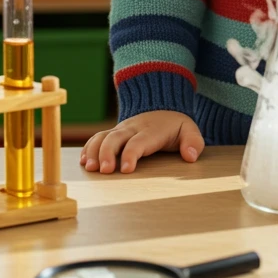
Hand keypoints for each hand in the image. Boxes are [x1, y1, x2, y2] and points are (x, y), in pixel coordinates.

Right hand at [80, 111, 204, 173]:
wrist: (162, 107)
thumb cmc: (175, 126)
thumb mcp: (190, 130)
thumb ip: (194, 142)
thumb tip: (191, 156)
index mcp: (151, 130)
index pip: (138, 142)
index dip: (130, 155)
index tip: (126, 170)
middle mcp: (132, 128)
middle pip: (114, 138)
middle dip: (106, 154)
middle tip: (103, 171)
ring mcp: (121, 129)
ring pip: (102, 137)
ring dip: (93, 151)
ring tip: (89, 168)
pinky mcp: (113, 132)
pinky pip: (97, 137)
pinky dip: (89, 147)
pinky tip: (84, 161)